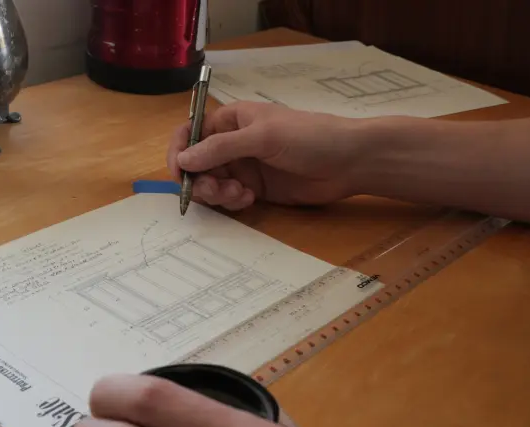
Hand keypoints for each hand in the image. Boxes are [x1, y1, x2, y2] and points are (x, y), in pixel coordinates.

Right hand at [166, 101, 364, 210]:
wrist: (349, 161)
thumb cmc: (309, 136)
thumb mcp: (263, 137)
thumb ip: (221, 148)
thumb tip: (184, 160)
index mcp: (231, 120)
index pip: (190, 133)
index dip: (180, 152)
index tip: (180, 174)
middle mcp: (232, 143)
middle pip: (197, 164)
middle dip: (200, 180)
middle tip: (216, 191)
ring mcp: (244, 167)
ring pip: (211, 184)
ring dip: (216, 193)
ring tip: (238, 195)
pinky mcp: (256, 189)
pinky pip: (229, 199)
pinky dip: (232, 202)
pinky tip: (249, 200)